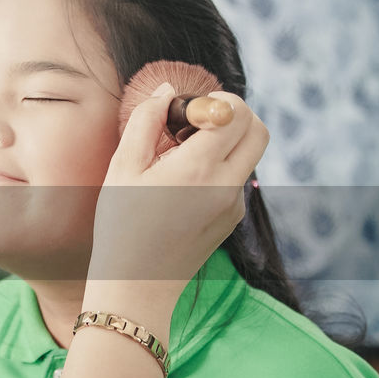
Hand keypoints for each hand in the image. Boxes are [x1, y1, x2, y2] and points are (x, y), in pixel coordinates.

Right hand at [87, 84, 267, 310]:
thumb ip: (145, 120)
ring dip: (226, 140)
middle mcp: (226, 186)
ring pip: (250, 153)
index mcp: (198, 169)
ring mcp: (234, 205)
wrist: (135, 286)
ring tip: (182, 155)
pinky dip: (220, 166)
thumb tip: (167, 91)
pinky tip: (182, 183)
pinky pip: (238, 177)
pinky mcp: (232, 219)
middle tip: (193, 125)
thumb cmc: (121, 226)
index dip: (212, 100)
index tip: (182, 114)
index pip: (235, 112)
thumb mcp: (122, 167)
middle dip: (232, 115)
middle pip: (258, 129)